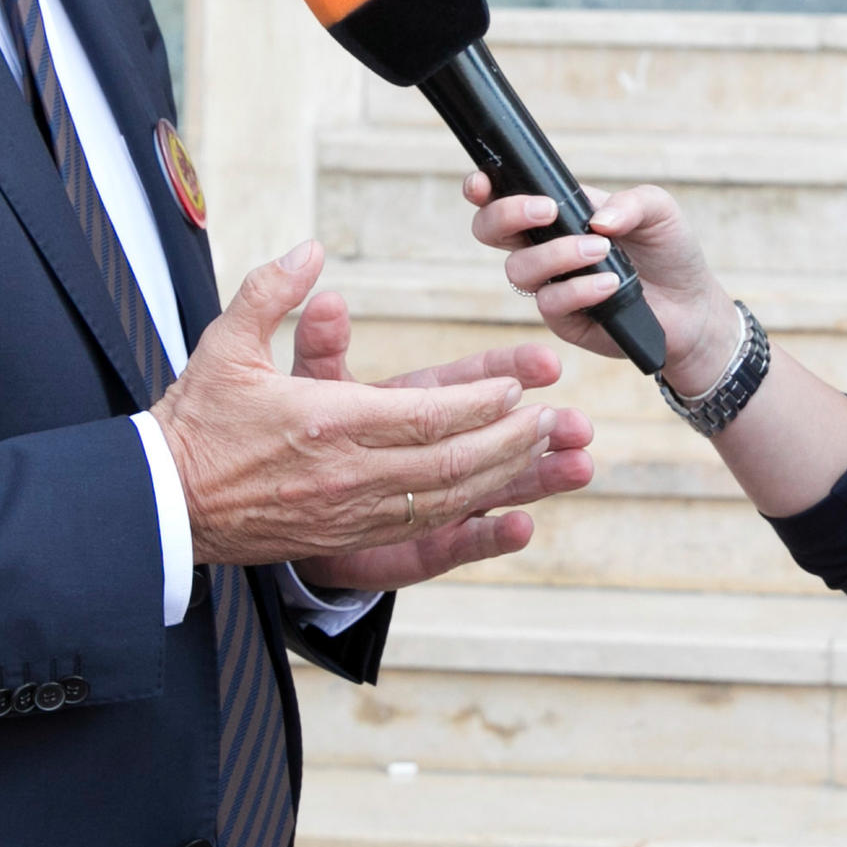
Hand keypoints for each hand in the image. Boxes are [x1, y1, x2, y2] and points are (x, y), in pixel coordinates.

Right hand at [156, 241, 594, 573]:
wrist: (163, 505)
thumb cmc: (195, 423)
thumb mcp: (225, 346)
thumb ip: (271, 293)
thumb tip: (311, 251)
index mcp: (326, 422)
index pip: (423, 413)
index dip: (479, 402)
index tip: (519, 386)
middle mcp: (348, 474)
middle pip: (451, 461)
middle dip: (512, 442)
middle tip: (558, 422)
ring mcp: (349, 512)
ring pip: (446, 499)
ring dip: (504, 478)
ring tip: (549, 456)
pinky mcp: (345, 538)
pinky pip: (423, 529)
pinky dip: (471, 514)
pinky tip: (502, 502)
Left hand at [285, 298, 596, 593]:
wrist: (267, 508)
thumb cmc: (288, 439)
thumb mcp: (303, 387)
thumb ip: (319, 348)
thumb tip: (327, 300)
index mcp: (410, 408)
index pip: (469, 386)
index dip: (506, 373)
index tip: (545, 362)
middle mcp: (430, 452)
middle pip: (496, 441)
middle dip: (539, 432)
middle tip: (578, 423)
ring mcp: (429, 500)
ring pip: (492, 489)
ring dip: (536, 480)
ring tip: (578, 468)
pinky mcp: (417, 546)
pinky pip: (459, 542)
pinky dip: (488, 537)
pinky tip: (519, 528)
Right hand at [462, 173, 748, 393]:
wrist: (692, 306)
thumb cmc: (668, 251)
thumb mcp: (658, 211)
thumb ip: (630, 203)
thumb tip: (596, 219)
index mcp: (557, 213)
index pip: (504, 196)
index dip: (482, 188)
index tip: (483, 183)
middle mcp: (543, 247)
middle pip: (490, 230)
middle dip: (506, 215)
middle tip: (546, 210)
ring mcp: (549, 284)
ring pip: (519, 269)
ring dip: (557, 254)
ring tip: (600, 250)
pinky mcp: (563, 319)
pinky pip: (552, 303)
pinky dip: (580, 289)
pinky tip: (610, 283)